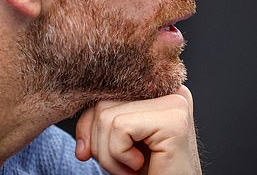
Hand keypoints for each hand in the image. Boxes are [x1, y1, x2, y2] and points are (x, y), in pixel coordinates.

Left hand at [75, 86, 201, 174]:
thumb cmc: (151, 171)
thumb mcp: (118, 144)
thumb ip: (100, 124)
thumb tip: (81, 144)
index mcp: (157, 91)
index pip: (105, 93)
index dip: (88, 125)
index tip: (85, 152)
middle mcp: (170, 91)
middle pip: (103, 102)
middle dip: (99, 142)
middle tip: (122, 165)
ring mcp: (175, 101)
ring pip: (107, 116)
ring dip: (109, 154)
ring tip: (132, 168)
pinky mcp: (174, 119)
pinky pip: (120, 127)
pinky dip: (120, 154)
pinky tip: (140, 166)